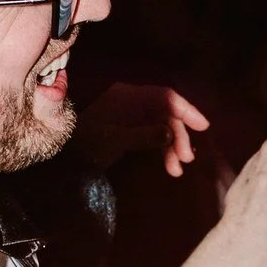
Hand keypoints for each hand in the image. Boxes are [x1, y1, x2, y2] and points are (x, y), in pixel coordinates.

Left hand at [78, 82, 210, 175]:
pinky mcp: (130, 129)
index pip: (165, 97)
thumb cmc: (86, 145)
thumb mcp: (115, 141)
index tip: (203, 126)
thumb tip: (169, 134)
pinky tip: (169, 166)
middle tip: (187, 159)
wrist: (63, 158)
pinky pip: (154, 135)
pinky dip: (162, 150)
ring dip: (172, 147)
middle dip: (178, 136)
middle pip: (166, 114)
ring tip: (177, 170)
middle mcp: (132, 102)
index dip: (186, 110)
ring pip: (162, 127)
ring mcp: (131, 116)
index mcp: (127, 96)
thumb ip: (144, 135)